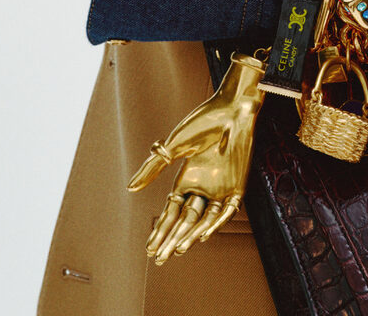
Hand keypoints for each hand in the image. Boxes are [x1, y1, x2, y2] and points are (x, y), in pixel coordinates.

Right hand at [128, 53, 266, 262]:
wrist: (232, 108)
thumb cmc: (203, 121)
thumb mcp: (174, 145)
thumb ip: (154, 166)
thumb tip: (130, 189)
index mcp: (187, 177)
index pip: (172, 211)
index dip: (161, 228)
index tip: (150, 247)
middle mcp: (203, 186)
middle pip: (186, 219)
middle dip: (172, 238)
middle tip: (160, 258)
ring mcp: (220, 187)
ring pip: (204, 219)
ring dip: (192, 235)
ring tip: (178, 249)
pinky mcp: (238, 186)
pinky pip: (228, 211)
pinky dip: (217, 222)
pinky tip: (204, 235)